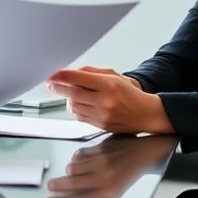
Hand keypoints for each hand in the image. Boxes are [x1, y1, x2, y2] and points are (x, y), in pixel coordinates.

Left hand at [46, 66, 172, 134]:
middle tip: (51, 84)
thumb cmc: (129, 93)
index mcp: (109, 84)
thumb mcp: (114, 75)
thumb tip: (70, 72)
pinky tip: (79, 104)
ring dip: (68, 99)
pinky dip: (76, 109)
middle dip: (59, 88)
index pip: (80, 78)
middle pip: (73, 93)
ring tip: (69, 93)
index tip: (52, 74)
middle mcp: (105, 100)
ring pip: (74, 106)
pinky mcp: (101, 125)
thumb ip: (91, 72)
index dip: (62, 76)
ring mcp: (103, 114)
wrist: (145, 113)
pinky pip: (80, 117)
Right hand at [47, 135, 177, 197]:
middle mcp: (104, 180)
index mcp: (109, 195)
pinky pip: (78, 155)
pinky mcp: (100, 149)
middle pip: (71, 184)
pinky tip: (83, 159)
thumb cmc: (126, 174)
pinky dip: (77, 157)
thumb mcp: (113, 190)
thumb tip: (67, 196)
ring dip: (70, 170)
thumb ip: (92, 193)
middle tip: (50, 186)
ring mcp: (102, 164)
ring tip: (72, 172)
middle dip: (57, 186)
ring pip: (72, 168)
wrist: (145, 153)